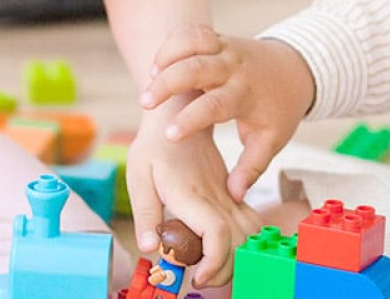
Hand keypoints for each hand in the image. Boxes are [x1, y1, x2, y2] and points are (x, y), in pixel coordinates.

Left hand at [126, 115, 262, 287]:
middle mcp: (217, 196)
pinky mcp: (234, 194)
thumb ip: (145, 213)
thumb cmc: (156, 145)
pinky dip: (245, 244)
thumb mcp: (138, 175)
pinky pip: (250, 224)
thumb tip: (150, 247)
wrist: (182, 111)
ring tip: (211, 269)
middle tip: (200, 279)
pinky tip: (228, 253)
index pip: (216, 233)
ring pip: (249, 235)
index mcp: (192, 193)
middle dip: (224, 270)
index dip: (213, 261)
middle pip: (238, 242)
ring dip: (236, 259)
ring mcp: (229, 195)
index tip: (197, 277)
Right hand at [142, 31, 315, 199]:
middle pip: (197, 67)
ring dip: (168, 57)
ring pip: (192, 43)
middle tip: (144, 103)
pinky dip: (173, 41)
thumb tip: (234, 195)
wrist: (295, 70)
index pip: (215, 105)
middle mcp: (233, 69)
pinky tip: (158, 63)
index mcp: (245, 95)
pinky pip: (192, 31)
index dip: (191, 118)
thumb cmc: (278, 110)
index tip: (170, 134)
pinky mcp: (218, 39)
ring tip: (149, 78)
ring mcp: (225, 49)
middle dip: (168, 83)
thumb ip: (252, 167)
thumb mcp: (271, 140)